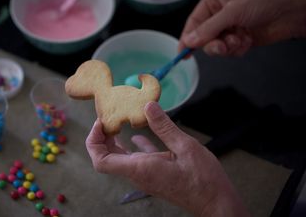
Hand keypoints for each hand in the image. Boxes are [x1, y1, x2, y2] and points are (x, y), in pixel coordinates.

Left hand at [86, 101, 249, 216]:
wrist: (216, 203)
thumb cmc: (203, 180)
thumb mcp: (185, 147)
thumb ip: (164, 126)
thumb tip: (148, 106)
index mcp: (140, 168)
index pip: (101, 161)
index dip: (94, 142)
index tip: (101, 123)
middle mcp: (138, 174)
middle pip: (106, 158)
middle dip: (101, 138)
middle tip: (108, 118)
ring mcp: (146, 176)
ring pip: (120, 158)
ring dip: (114, 142)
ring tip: (118, 123)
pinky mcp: (155, 175)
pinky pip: (136, 160)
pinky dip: (132, 147)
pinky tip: (136, 136)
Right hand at [178, 0, 305, 56]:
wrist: (291, 13)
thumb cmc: (264, 2)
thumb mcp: (233, 12)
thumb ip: (209, 29)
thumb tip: (188, 41)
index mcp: (213, 0)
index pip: (193, 22)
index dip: (187, 38)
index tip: (182, 53)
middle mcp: (219, 14)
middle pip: (203, 37)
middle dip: (213, 44)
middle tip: (222, 47)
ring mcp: (229, 28)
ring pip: (216, 46)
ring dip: (228, 46)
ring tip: (240, 40)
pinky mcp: (238, 39)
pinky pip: (229, 51)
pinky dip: (237, 48)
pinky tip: (248, 40)